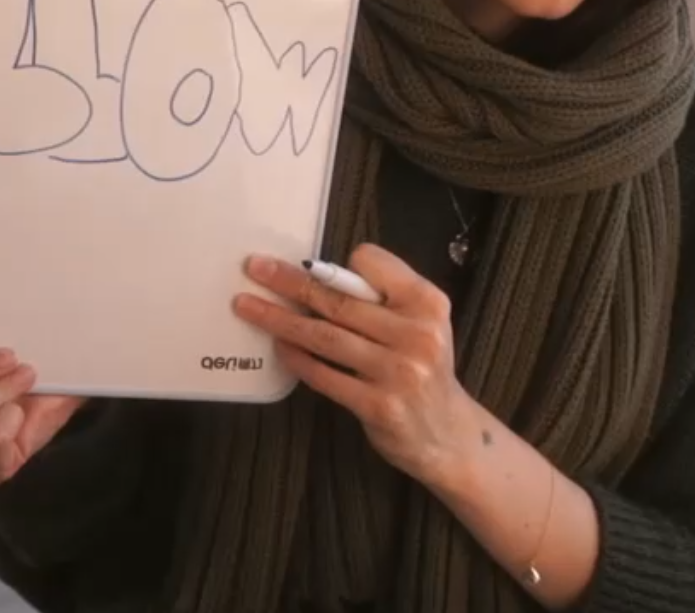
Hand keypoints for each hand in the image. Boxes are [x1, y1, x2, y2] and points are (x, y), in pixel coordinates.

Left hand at [233, 243, 471, 482]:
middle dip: (290, 281)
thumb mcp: (421, 322)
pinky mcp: (378, 406)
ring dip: (279, 319)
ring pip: (324, 336)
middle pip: (339, 299)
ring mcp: (398, 372)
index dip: (342, 265)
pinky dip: (296, 359)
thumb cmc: (423, 367)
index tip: (318, 270)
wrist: (448, 433)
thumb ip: (383, 297)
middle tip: (255, 267)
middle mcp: (417, 334)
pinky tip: (277, 346)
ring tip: (246, 306)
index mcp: (427, 302)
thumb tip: (317, 274)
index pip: (372, 262)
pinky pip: (324, 375)